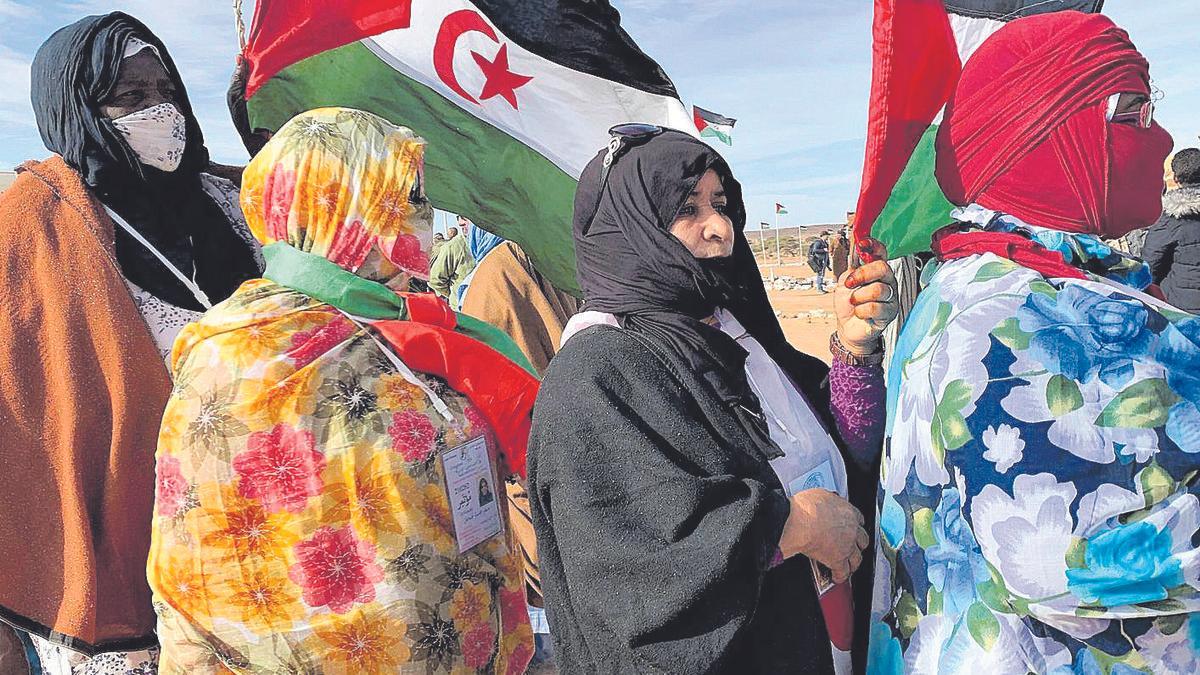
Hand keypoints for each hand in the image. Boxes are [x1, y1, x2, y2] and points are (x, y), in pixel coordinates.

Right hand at [779, 489, 868, 583]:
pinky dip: (840, 576)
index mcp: (848, 512)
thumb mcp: (820, 495)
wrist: (801, 522)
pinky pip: (842, 572)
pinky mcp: (837, 560)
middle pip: (863, 540)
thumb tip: (824, 500)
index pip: (859, 520)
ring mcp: (847, 546)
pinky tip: (837, 577)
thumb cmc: (806, 507)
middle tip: (853, 546)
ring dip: (853, 563)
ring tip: (849, 566)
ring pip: (857, 558)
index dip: (856, 525)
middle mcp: (852, 529)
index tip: (853, 527)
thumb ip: (827, 500)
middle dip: (859, 544)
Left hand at [834, 238, 898, 355]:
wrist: (847, 327)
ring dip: (859, 297)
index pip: (881, 252)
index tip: (862, 244)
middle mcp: (887, 281)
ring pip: (878, 290)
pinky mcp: (890, 312)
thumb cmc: (848, 304)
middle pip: (883, 268)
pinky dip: (861, 311)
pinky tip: (860, 313)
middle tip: (850, 283)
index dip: (874, 245)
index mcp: (876, 271)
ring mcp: (890, 296)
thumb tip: (855, 251)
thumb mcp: (844, 282)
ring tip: (854, 302)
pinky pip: (875, 307)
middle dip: (862, 275)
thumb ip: (852, 268)